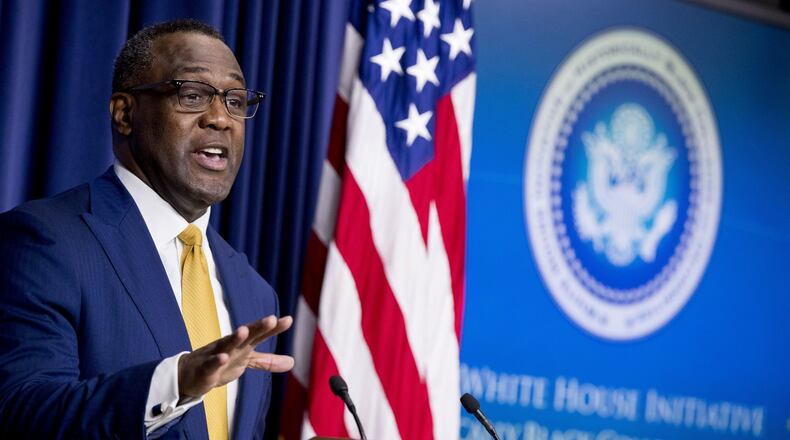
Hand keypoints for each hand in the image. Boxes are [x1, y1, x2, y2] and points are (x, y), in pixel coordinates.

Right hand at [177, 315, 293, 398]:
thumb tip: (292, 362)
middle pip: (246, 335)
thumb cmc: (221, 364)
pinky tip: (223, 357)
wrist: (190, 375)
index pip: (260, 334)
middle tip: (271, 318)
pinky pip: (211, 364)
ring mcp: (217, 355)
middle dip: (258, 327)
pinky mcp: (206, 369)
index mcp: (243, 345)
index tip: (288, 320)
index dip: (273, 328)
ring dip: (235, 338)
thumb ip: (267, 361)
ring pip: (227, 345)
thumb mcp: (246, 362)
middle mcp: (231, 346)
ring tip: (244, 330)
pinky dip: (217, 361)